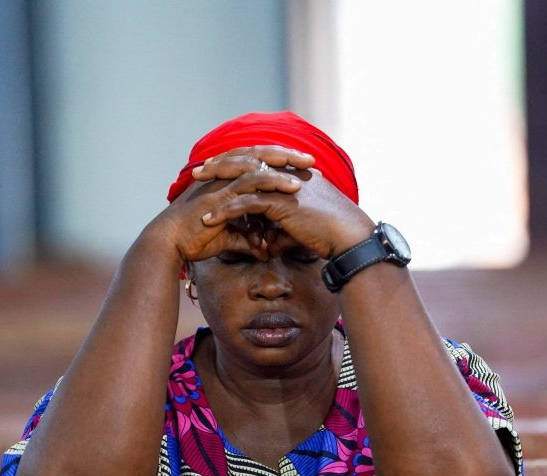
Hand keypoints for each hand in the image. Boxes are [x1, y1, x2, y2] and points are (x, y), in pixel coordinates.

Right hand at [148, 152, 305, 263]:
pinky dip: (274, 183)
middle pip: (260, 155)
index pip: (256, 162)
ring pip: (259, 164)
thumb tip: (261, 248)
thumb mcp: (226, 237)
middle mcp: (224, 176)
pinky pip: (252, 183)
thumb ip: (245, 238)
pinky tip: (292, 188)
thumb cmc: (193, 239)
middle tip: (311, 159)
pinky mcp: (222, 194)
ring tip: (308, 168)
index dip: (278, 162)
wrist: (169, 244)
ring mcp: (222, 182)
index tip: (302, 166)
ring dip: (285, 165)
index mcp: (225, 179)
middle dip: (287, 155)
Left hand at [194, 146, 373, 258]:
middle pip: (248, 163)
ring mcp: (285, 186)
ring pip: (243, 180)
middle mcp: (289, 174)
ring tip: (197, 189)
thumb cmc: (332, 235)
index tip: (219, 168)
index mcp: (295, 174)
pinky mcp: (281, 203)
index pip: (260, 162)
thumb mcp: (301, 229)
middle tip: (200, 171)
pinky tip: (210, 219)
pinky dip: (226, 211)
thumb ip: (282, 231)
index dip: (239, 163)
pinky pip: (247, 204)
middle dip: (222, 165)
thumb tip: (267, 242)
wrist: (350, 238)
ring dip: (218, 184)